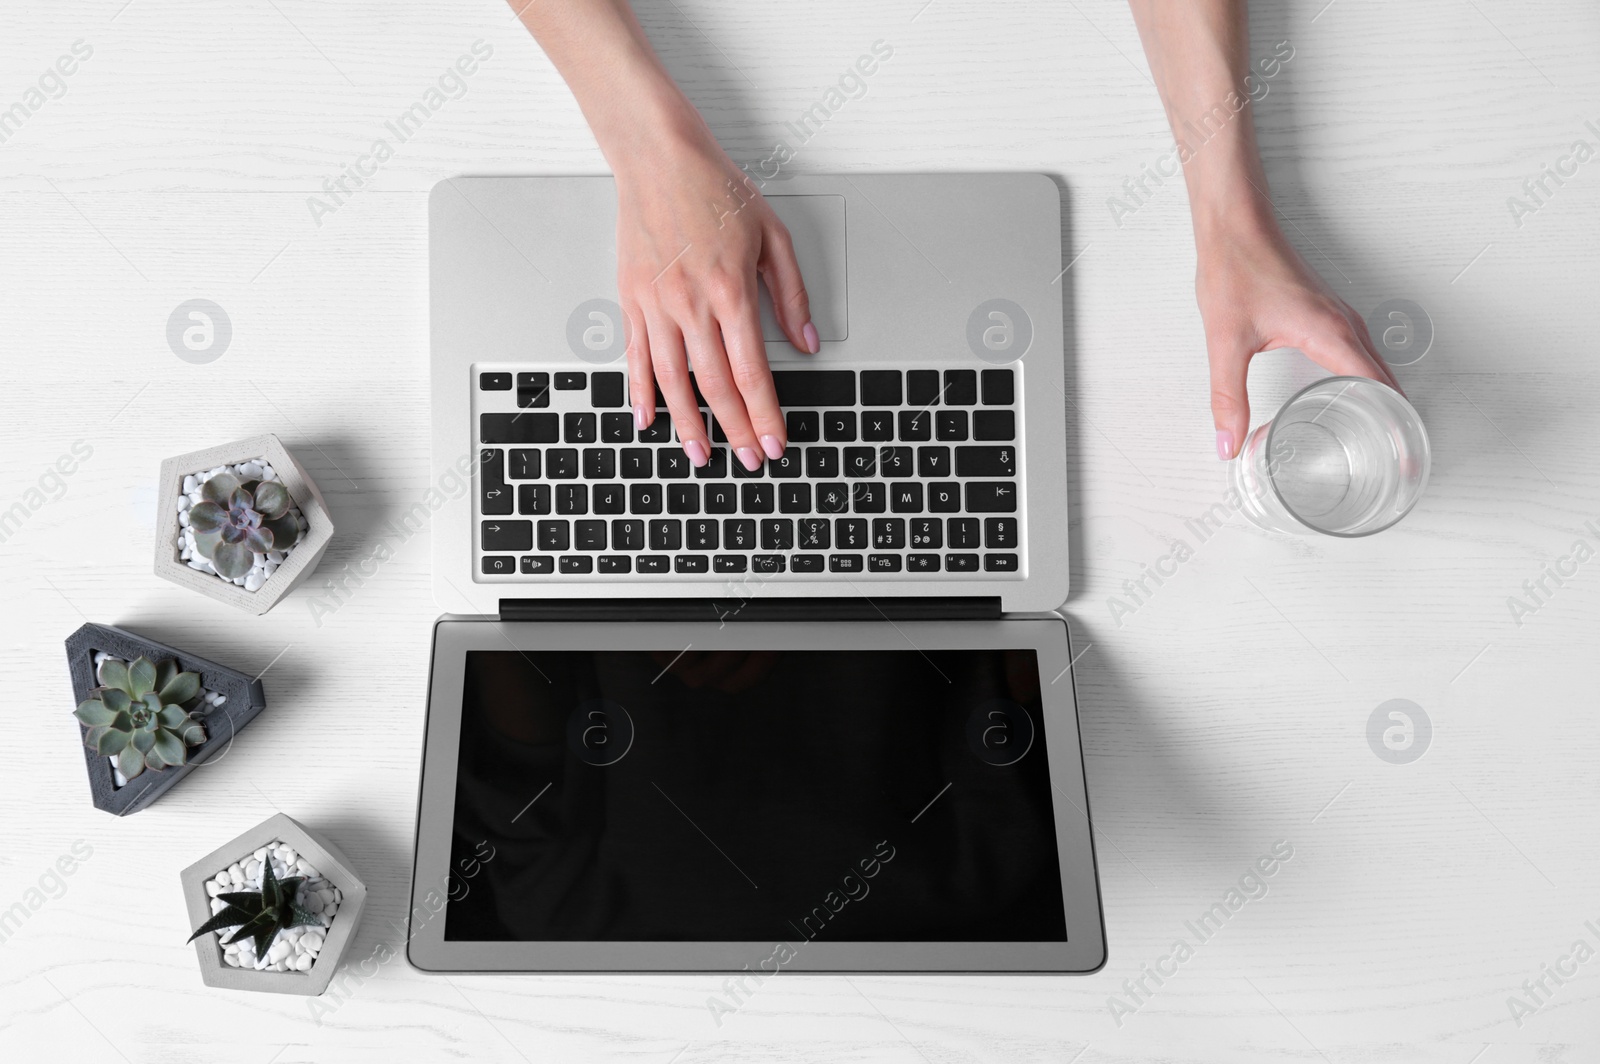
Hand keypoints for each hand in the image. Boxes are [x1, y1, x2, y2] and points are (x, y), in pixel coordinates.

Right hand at [613, 115, 817, 470]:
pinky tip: (649, 418)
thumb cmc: (715, 189)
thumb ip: (792, 294)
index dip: (765, 414)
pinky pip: (636, 357)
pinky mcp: (631, 299)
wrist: (658, 157)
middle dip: (735, 430)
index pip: (752, 372)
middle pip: (714, 386)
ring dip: (688, 424)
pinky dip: (641, 392)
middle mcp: (691, 304)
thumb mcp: (773, 235)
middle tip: (748, 461)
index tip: (775, 442)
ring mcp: (656, 305)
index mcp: (731, 291)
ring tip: (701, 454)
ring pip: (672, 381)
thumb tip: (808, 341)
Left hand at [1196, 223, 1402, 459]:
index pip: (1378, 386)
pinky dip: (1366, 380)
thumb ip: (1229, 398)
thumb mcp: (1226, 343)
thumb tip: (1230, 443)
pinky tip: (1352, 399)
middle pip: (1386, 380)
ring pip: (1375, 366)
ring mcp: (1339, 317)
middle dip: (1394, 420)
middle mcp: (1344, 324)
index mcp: (1329, 333)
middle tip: (1396, 459)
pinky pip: (1360, 353)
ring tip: (1380, 438)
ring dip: (1382, 399)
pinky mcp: (1328, 314)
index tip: (1403, 454)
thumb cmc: (1236, 270)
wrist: (1235, 226)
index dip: (1393, 423)